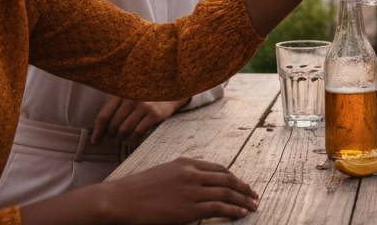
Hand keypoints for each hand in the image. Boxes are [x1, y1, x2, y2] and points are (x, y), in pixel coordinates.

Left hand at [91, 96, 187, 144]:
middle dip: (112, 135)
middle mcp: (131, 98)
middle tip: (115, 136)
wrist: (170, 90)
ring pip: (124, 130)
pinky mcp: (154, 114)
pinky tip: (133, 137)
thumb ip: (116, 107)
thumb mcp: (129, 95)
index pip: (104, 115)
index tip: (95, 142)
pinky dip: (133, 138)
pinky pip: (137, 133)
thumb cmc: (145, 96)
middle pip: (113, 125)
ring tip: (123, 137)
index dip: (98, 131)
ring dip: (122, 138)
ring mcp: (143, 106)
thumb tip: (100, 130)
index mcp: (121, 93)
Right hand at [101, 157, 258, 222]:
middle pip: (227, 179)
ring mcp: (191, 191)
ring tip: (253, 205)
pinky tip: (240, 213)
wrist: (121, 199)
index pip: (218, 169)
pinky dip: (232, 210)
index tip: (243, 185)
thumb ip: (182, 176)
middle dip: (244, 188)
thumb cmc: (137, 190)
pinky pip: (217, 209)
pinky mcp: (187, 209)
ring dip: (243, 200)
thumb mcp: (163, 173)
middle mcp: (191, 173)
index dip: (234, 177)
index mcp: (185, 162)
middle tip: (255, 195)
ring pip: (226, 194)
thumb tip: (198, 185)